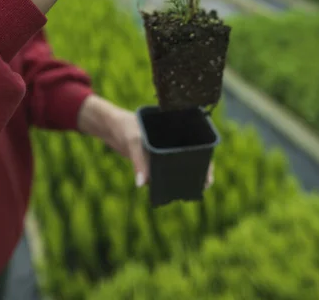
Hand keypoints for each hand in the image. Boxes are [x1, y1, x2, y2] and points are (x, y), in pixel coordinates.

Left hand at [78, 94, 213, 188]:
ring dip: (183, 175)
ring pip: (178, 163)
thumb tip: (142, 184)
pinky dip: (169, 178)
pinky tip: (169, 190)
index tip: (208, 175)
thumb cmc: (125, 126)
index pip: (197, 141)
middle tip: (202, 187)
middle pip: (191, 155)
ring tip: (188, 192)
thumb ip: (139, 162)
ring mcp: (164, 147)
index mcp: (175, 126)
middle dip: (197, 170)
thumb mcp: (133, 142)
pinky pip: (166, 168)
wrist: (110, 126)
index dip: (206, 159)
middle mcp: (172, 137)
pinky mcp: (155, 156)